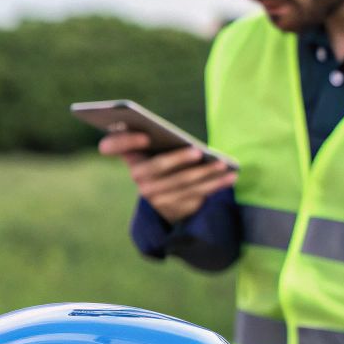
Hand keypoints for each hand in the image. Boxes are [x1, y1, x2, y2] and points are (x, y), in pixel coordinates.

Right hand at [99, 131, 236, 224]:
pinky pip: (196, 194)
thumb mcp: (159, 149)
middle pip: (157, 167)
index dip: (125, 141)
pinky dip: (215, 184)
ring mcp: (153, 195)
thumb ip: (161, 139)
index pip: (113, 145)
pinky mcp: (172, 207)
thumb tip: (190, 144)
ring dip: (205, 173)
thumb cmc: (167, 161)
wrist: (167, 197)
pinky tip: (229, 177)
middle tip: (197, 152)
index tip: (145, 136)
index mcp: (130, 154)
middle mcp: (137, 176)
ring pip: (182, 182)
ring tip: (223, 164)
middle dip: (178, 160)